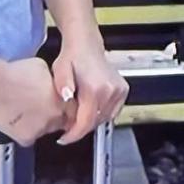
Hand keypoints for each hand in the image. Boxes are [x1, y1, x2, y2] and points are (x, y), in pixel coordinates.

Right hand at [0, 57, 67, 146]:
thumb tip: (54, 84)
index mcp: (63, 98)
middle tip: (40, 106)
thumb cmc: (15, 73)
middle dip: (54, 114)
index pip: (73, 109)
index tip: (60, 103)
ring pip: (45, 129)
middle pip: (61, 120)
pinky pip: (30, 136)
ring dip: (40, 122)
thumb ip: (54, 81)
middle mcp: (55, 116)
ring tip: (26, 110)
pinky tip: (18, 118)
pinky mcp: (25, 138)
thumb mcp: (43, 68)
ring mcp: (41, 129)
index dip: (66, 105)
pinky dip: (26, 130)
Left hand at [52, 29, 129, 145]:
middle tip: (68, 125)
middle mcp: (110, 90)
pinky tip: (91, 107)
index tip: (63, 139)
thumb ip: (62, 85)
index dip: (74, 135)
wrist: (86, 44)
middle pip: (95, 123)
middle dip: (80, 128)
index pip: (86, 122)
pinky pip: (112, 112)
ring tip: (78, 113)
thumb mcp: (59, 70)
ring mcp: (119, 90)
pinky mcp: (123, 90)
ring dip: (91, 121)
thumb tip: (66, 96)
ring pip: (104, 119)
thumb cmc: (72, 57)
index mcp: (95, 88)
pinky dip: (101, 114)